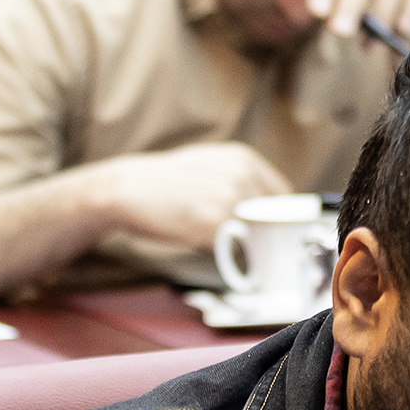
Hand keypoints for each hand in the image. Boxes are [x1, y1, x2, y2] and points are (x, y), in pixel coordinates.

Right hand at [98, 142, 290, 249]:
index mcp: (244, 159)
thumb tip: (275, 210)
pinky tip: (197, 236)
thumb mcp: (211, 166)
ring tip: (206, 229)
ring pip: (253, 235)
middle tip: (230, 234)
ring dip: (237, 241)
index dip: (275, 218)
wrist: (126, 189)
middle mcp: (242, 175)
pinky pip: (232, 247)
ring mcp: (231, 199)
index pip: (283, 197)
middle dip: (257, 232)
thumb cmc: (167, 182)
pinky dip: (220, 249)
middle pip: (271, 219)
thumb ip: (243, 182)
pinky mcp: (216, 222)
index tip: (266, 230)